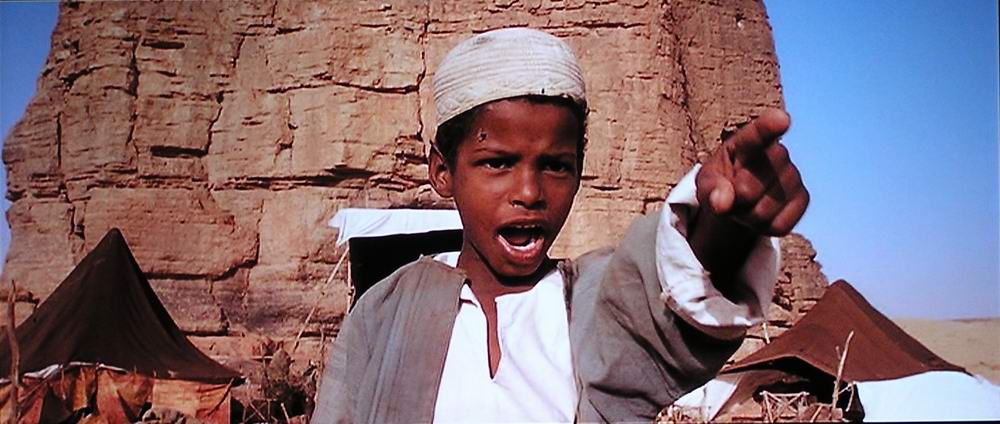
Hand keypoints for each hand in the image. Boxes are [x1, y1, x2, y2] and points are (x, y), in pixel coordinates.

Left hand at [696, 109, 808, 236]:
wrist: (738, 195)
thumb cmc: (720, 181)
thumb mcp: (706, 182)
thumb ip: (710, 189)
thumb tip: (722, 203)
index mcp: (747, 142)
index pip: (758, 133)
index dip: (770, 126)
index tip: (782, 120)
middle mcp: (776, 153)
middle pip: (747, 190)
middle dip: (733, 201)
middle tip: (731, 194)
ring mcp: (793, 175)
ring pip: (763, 212)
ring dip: (747, 216)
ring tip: (745, 203)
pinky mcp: (803, 198)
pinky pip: (780, 225)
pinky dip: (764, 227)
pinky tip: (762, 212)